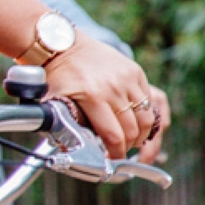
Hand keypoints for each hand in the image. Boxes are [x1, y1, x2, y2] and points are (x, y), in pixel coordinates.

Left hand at [43, 41, 170, 161]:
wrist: (63, 45)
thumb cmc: (57, 76)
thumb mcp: (55, 103)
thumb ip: (65, 126)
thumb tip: (72, 151)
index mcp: (92, 97)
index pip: (113, 135)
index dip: (115, 152)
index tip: (112, 159)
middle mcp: (113, 87)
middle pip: (132, 130)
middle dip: (128, 146)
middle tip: (121, 152)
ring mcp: (127, 78)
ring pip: (146, 118)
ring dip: (142, 134)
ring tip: (132, 140)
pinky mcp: (135, 71)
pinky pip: (149, 101)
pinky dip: (145, 116)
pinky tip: (136, 122)